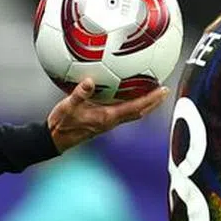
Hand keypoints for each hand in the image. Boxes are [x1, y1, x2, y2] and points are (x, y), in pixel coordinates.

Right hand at [48, 78, 168, 151]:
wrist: (55, 139)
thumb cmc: (61, 124)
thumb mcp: (68, 107)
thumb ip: (79, 94)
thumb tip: (89, 81)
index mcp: (107, 118)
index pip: (135, 108)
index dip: (151, 99)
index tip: (163, 90)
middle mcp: (111, 121)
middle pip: (140, 112)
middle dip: (153, 102)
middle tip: (165, 90)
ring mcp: (108, 122)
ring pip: (133, 113)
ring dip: (145, 103)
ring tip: (152, 91)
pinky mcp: (102, 121)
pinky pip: (123, 111)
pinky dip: (131, 103)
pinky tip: (127, 93)